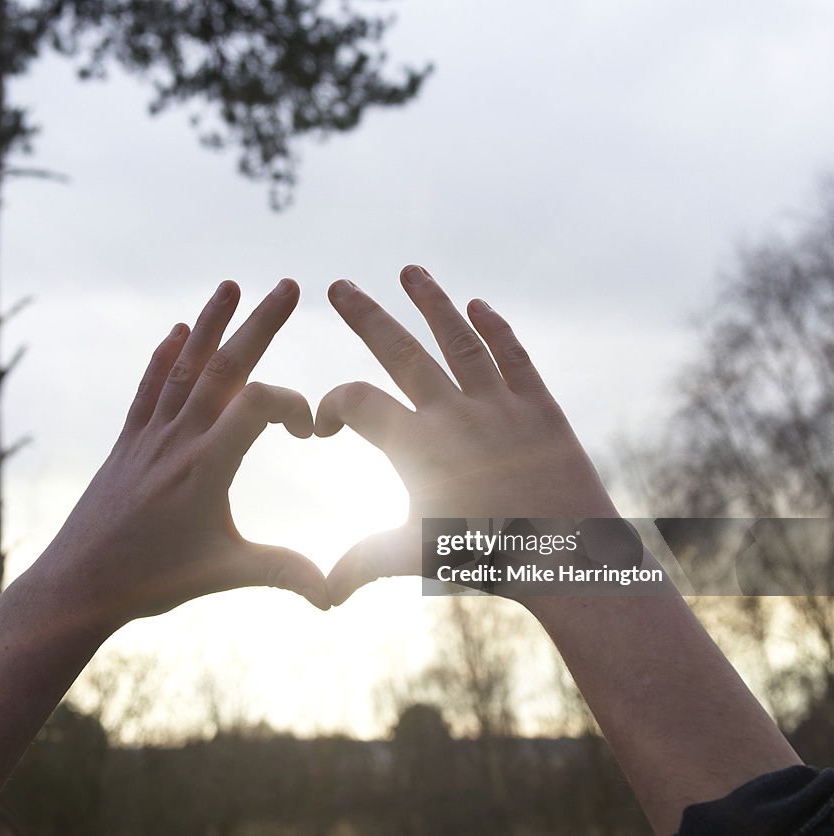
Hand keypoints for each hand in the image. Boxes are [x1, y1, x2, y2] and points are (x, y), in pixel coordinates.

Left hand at [44, 278, 329, 626]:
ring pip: (185, 367)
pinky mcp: (129, 442)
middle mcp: (178, 440)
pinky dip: (165, 357)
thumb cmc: (154, 580)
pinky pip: (150, 388)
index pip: (256, 404)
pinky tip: (177, 332)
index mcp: (206, 466)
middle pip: (223, 367)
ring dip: (210, 323)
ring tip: (230, 285)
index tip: (311, 431)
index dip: (292, 404)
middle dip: (259, 324)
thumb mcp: (226, 573)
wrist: (79, 583)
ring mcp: (149, 436)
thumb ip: (284, 572)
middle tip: (287, 285)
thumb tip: (335, 592)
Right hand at [316, 265, 617, 604]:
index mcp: (417, 448)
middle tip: (339, 284)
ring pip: (458, 339)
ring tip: (410, 272)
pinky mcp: (540, 407)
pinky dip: (496, 329)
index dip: (329, 405)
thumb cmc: (487, 560)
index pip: (357, 402)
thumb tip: (322, 594)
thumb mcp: (416, 557)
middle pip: (400, 351)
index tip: (324, 426)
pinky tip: (479, 305)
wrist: (570, 559)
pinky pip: (513, 357)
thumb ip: (364, 563)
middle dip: (364, 316)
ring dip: (432, 302)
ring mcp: (499, 405)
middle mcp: (454, 415)